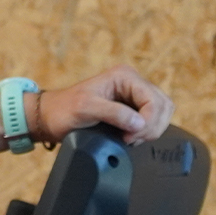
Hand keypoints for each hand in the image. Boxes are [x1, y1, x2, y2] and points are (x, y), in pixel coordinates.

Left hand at [33, 65, 174, 145]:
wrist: (51, 118)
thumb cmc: (64, 110)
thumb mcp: (86, 108)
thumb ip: (113, 113)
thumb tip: (139, 123)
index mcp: (124, 76)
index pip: (154, 100)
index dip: (148, 121)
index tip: (130, 136)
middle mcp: (132, 83)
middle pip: (163, 106)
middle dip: (152, 126)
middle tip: (131, 138)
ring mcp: (133, 96)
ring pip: (162, 114)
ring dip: (150, 130)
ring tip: (130, 138)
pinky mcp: (132, 109)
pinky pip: (152, 120)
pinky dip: (147, 132)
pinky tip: (130, 137)